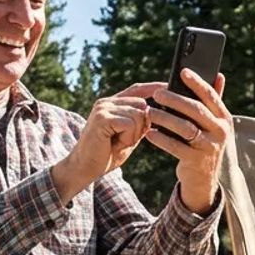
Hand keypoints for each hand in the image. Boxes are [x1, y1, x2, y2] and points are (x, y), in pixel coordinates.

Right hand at [52, 82, 165, 203]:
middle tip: (126, 140)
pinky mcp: (102, 118)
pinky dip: (128, 137)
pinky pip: (130, 123)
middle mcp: (106, 102)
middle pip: (142, 104)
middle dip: (142, 125)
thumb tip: (159, 111)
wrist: (84, 167)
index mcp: (112, 104)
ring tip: (119, 142)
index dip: (153, 87)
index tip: (169, 87)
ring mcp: (103, 108)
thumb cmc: (106, 154)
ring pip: (138, 114)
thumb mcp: (129, 136)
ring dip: (134, 134)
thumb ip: (140, 123)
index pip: (137, 89)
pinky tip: (116, 143)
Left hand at [144, 70, 232, 213]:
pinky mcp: (196, 160)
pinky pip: (175, 146)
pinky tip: (149, 133)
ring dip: (164, 118)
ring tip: (149, 112)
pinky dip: (161, 138)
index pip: (211, 96)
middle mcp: (221, 131)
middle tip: (157, 94)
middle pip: (196, 110)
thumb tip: (219, 74)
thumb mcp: (212, 123)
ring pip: (184, 127)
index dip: (197, 83)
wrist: (203, 178)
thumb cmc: (203, 142)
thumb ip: (214, 101)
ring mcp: (210, 146)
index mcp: (224, 118)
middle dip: (175, 99)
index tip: (182, 71)